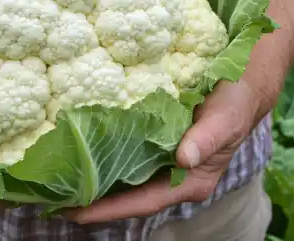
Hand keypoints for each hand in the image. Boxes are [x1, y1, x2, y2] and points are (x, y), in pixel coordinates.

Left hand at [64, 77, 276, 223]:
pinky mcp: (155, 142)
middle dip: (92, 200)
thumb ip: (208, 138)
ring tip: (58, 182)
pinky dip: (103, 156)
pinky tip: (81, 152)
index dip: (109, 209)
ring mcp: (163, 160)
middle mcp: (173, 176)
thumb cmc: (236, 103)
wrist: (241, 82)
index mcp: (190, 181)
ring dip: (94, 181)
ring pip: (124, 178)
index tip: (75, 212)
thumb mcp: (227, 119)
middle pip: (127, 195)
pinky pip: (125, 155)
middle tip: (52, 200)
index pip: (142, 202)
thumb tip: (184, 159)